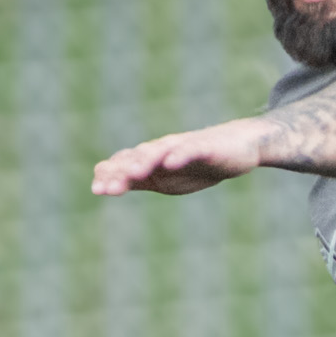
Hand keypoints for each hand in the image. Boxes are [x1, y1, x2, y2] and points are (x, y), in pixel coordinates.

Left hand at [91, 119, 268, 197]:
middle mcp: (163, 149)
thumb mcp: (164, 180)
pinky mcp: (206, 146)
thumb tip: (104, 184)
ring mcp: (183, 146)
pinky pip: (191, 149)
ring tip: (132, 172)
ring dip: (145, 161)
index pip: (126, 165)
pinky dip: (180, 155)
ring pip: (160, 151)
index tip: (97, 190)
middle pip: (138, 158)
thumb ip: (136, 180)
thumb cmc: (197, 165)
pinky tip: (171, 163)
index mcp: (151, 159)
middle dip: (121, 172)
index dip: (112, 176)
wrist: (238, 147)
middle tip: (106, 187)